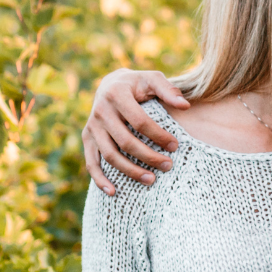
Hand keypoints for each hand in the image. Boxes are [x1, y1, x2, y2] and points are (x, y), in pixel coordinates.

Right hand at [82, 69, 189, 194]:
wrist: (110, 84)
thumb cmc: (137, 84)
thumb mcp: (152, 79)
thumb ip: (168, 90)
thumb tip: (185, 105)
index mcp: (116, 94)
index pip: (140, 121)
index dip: (158, 135)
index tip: (175, 145)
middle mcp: (100, 111)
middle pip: (126, 141)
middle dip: (148, 156)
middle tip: (168, 166)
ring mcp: (91, 126)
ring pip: (110, 155)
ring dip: (130, 171)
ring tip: (151, 180)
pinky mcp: (87, 138)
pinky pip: (91, 162)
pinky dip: (100, 179)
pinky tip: (113, 192)